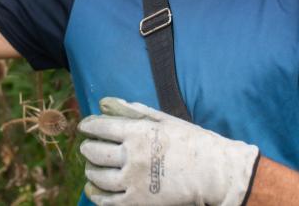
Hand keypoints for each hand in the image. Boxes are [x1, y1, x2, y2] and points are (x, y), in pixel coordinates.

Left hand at [78, 97, 259, 205]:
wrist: (213, 173)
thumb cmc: (191, 142)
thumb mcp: (163, 120)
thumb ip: (133, 111)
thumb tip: (105, 103)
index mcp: (137, 133)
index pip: (100, 127)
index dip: (88, 126)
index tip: (85, 127)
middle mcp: (132, 156)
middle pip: (95, 152)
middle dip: (87, 148)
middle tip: (87, 147)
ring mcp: (133, 181)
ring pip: (98, 176)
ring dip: (90, 170)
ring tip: (92, 167)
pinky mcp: (138, 202)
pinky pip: (108, 201)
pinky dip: (96, 194)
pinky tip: (94, 189)